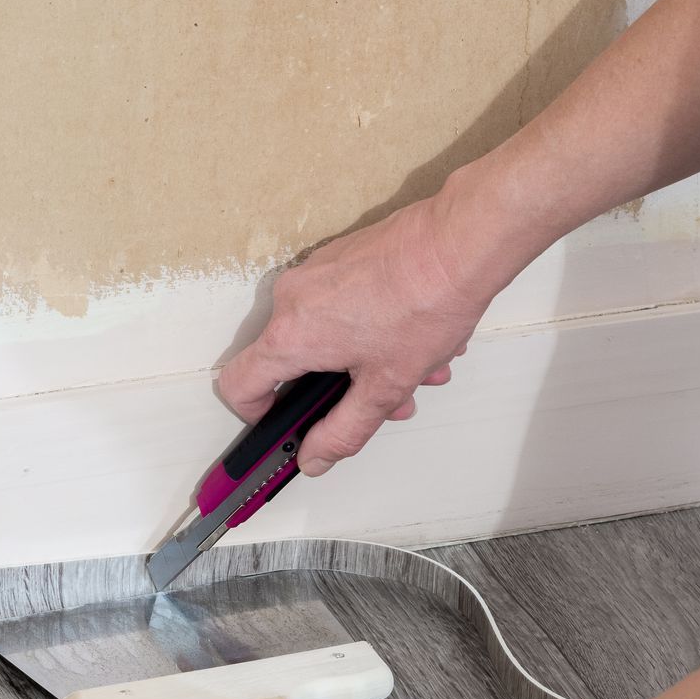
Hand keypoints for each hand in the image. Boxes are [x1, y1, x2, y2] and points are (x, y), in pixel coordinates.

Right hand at [218, 195, 489, 475]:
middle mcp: (292, 299)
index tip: (285, 424)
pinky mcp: (338, 257)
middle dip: (338, 391)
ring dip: (365, 362)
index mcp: (291, 336)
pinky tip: (415, 337)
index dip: (257, 414)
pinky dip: (369, 328)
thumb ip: (343, 431)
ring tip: (417, 369)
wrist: (460, 241)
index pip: (239, 385)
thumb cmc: (425, 303)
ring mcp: (314, 272)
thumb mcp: (384, 387)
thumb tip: (314, 457)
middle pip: (292, 362)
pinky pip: (339, 305)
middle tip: (382, 402)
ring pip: (324, 334)